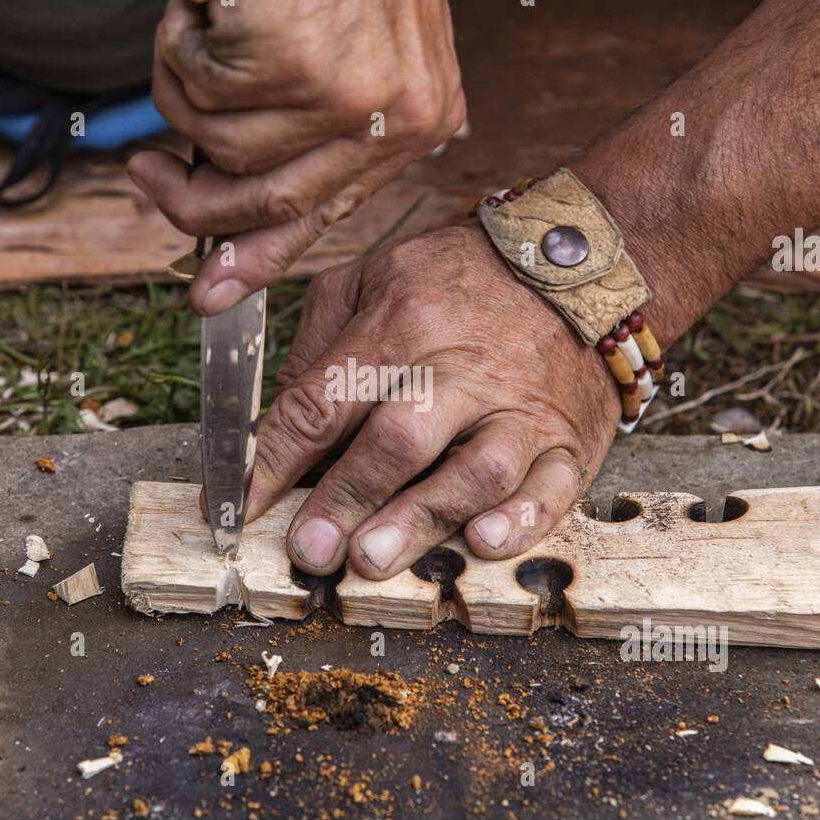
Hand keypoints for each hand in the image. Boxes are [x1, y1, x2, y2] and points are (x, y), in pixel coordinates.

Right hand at [127, 0, 465, 315]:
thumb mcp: (337, 46)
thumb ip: (301, 135)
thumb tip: (224, 231)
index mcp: (417, 117)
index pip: (325, 214)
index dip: (255, 258)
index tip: (207, 292)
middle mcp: (399, 119)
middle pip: (265, 204)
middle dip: (189, 198)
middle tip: (144, 172)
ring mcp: (353, 98)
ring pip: (218, 145)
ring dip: (184, 82)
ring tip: (207, 19)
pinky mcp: (300, 67)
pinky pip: (195, 94)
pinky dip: (179, 41)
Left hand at [246, 224, 621, 578]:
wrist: (577, 259)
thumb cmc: (460, 278)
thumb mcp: (372, 276)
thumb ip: (317, 346)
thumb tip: (277, 427)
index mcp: (402, 323)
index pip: (325, 400)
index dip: (276, 460)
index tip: (242, 507)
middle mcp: (461, 368)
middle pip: (400, 439)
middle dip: (349, 498)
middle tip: (310, 550)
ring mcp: (520, 407)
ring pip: (476, 471)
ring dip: (422, 520)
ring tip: (374, 560)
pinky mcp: (568, 438)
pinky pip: (552, 487)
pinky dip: (521, 521)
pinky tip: (483, 542)